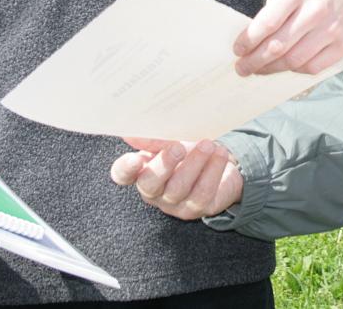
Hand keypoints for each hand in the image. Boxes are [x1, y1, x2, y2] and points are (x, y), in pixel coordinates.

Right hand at [110, 138, 242, 219]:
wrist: (216, 166)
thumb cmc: (186, 153)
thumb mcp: (170, 142)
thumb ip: (154, 139)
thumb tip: (131, 134)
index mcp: (140, 172)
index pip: (122, 174)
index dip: (125, 169)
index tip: (135, 159)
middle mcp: (154, 192)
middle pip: (150, 184)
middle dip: (164, 165)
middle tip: (179, 147)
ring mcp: (174, 204)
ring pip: (179, 188)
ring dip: (195, 163)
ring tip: (207, 144)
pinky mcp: (197, 208)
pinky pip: (204, 192)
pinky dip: (213, 170)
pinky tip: (219, 154)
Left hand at [233, 0, 342, 75]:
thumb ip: (272, 8)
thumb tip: (252, 40)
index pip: (268, 22)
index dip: (249, 40)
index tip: (237, 50)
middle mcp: (317, 10)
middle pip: (279, 46)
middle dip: (254, 61)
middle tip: (241, 68)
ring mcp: (332, 30)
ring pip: (293, 61)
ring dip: (270, 69)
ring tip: (258, 69)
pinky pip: (311, 67)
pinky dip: (294, 69)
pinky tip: (285, 65)